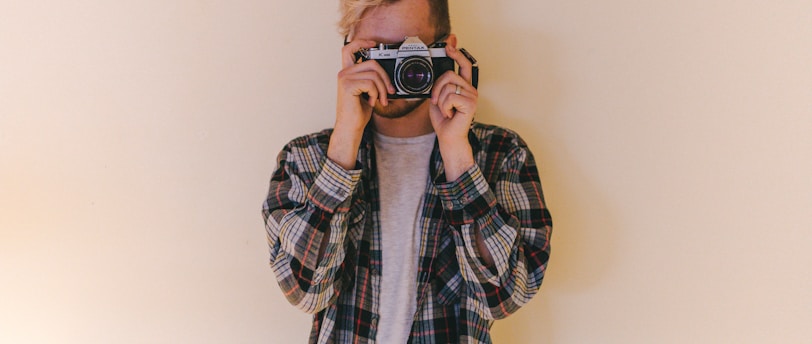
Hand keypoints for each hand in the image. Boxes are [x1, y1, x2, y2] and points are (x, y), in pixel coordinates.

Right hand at [329, 39, 395, 168]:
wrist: (351, 128)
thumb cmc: (358, 112)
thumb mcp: (368, 92)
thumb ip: (372, 79)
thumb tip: (387, 74)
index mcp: (347, 72)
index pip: (349, 48)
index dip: (362, 42)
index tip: (374, 43)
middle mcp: (344, 73)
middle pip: (371, 62)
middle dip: (385, 77)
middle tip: (390, 91)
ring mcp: (344, 78)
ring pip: (373, 74)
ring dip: (382, 88)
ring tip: (381, 100)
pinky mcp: (348, 86)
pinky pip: (371, 83)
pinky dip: (376, 93)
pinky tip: (371, 102)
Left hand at [429, 44, 477, 179]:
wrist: (448, 137)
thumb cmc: (444, 119)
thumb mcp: (437, 97)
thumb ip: (438, 85)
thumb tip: (434, 72)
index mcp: (464, 86)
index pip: (463, 64)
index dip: (457, 52)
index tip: (450, 41)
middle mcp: (470, 89)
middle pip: (449, 74)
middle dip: (437, 88)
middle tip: (437, 101)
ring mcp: (472, 95)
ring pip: (447, 85)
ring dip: (440, 99)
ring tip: (446, 110)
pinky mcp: (471, 103)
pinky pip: (449, 96)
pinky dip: (444, 107)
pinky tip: (450, 114)